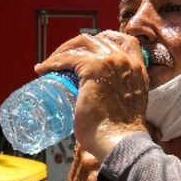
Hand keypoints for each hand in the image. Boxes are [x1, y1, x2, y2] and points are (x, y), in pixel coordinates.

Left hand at [35, 31, 148, 159]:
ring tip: (50, 63)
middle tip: (62, 58)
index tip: (87, 51)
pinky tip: (43, 69)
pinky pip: (68, 59)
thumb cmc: (121, 133)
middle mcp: (126, 60)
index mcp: (138, 68)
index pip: (124, 41)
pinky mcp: (93, 69)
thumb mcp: (127, 104)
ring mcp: (110, 62)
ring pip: (81, 44)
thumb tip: (103, 103)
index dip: (103, 41)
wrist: (121, 142)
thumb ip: (120, 96)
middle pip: (98, 38)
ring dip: (62, 51)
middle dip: (77, 45)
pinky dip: (53, 62)